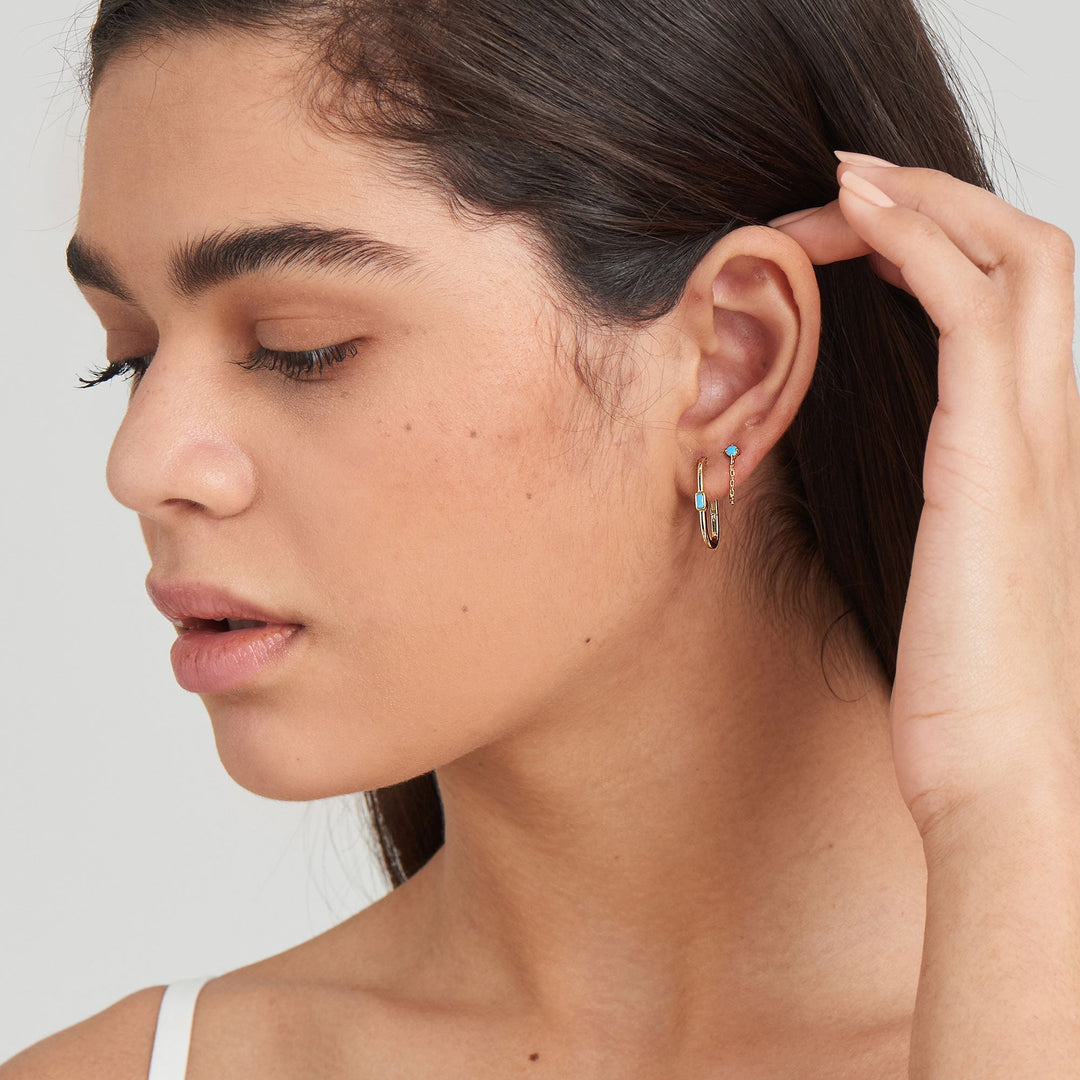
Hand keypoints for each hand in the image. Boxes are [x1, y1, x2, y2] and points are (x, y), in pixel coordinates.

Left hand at [771, 151, 1079, 844]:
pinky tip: (858, 225)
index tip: (877, 228)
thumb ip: (953, 521)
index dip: (957, 252)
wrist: (1009, 783)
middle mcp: (1056, 436)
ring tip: (852, 176)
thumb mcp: (960, 590)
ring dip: (932, 205)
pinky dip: (920, 253)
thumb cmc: (976, 703)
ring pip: (1019, 268)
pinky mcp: (993, 467)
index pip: (1027, 314)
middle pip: (1038, 265)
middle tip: (863, 176)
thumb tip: (918, 495)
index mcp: (1044, 461)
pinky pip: (972, 319)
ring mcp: (1036, 445)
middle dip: (949, 203)